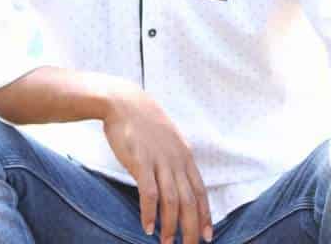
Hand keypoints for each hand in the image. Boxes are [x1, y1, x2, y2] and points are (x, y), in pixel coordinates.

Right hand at [103, 81, 211, 243]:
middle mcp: (175, 159)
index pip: (200, 190)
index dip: (205, 214)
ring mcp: (159, 160)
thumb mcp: (168, 137)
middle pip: (189, 200)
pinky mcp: (140, 161)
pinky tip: (147, 227)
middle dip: (191, 228)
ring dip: (170, 225)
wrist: (123, 101)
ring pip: (172, 200)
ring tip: (167, 243)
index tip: (208, 235)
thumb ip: (175, 157)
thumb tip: (180, 176)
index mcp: (184, 154)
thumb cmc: (143, 120)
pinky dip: (149, 212)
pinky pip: (148, 193)